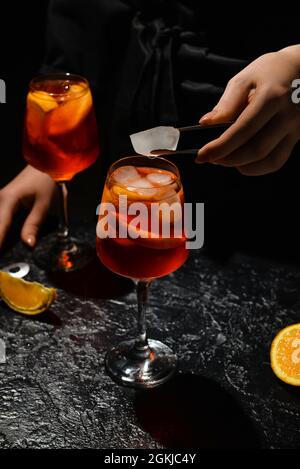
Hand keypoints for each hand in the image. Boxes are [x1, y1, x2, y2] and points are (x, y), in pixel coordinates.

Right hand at [0, 165, 55, 247]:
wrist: (46, 165)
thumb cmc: (46, 181)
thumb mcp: (43, 205)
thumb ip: (33, 225)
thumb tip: (28, 245)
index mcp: (8, 201)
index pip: (0, 228)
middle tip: (4, 258)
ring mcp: (0, 201)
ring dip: (2, 235)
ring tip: (6, 250)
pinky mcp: (3, 203)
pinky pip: (1, 219)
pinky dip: (3, 229)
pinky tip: (6, 238)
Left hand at [196, 46, 299, 174]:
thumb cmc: (270, 72)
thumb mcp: (245, 79)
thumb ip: (227, 103)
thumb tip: (206, 123)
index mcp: (272, 97)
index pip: (243, 130)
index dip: (220, 147)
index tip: (201, 156)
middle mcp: (288, 115)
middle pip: (256, 150)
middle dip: (229, 159)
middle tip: (212, 158)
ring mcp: (297, 128)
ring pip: (269, 161)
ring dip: (243, 166)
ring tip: (226, 159)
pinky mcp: (298, 137)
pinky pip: (277, 161)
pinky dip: (257, 167)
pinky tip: (243, 161)